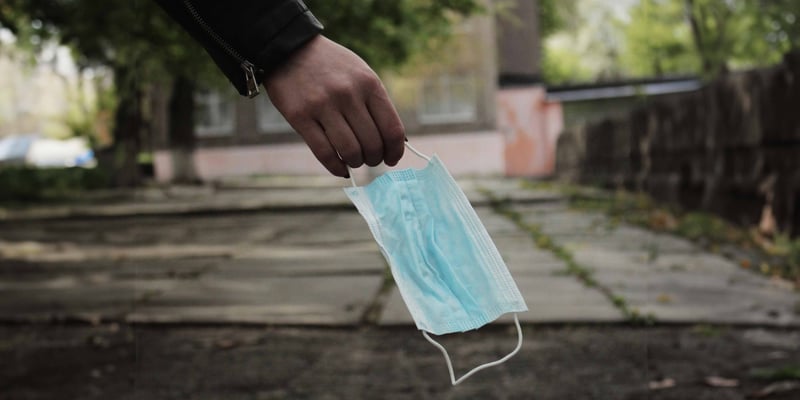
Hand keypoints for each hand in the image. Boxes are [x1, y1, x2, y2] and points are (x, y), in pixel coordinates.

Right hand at [263, 35, 404, 176]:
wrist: (290, 48)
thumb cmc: (332, 66)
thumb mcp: (361, 74)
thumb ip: (376, 103)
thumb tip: (394, 141)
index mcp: (369, 84)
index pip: (392, 129)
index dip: (395, 150)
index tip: (392, 158)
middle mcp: (348, 94)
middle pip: (372, 144)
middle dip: (374, 159)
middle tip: (370, 159)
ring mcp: (323, 106)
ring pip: (350, 151)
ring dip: (356, 163)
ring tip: (354, 160)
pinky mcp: (300, 117)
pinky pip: (324, 153)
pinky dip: (336, 167)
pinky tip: (341, 168)